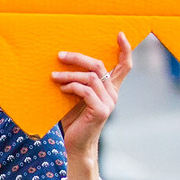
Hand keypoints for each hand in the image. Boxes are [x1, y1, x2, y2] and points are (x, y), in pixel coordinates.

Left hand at [54, 33, 133, 166]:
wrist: (75, 145)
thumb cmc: (73, 120)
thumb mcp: (75, 97)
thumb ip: (77, 82)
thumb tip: (62, 62)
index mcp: (109, 89)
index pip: (124, 66)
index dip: (124, 49)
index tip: (119, 34)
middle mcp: (113, 94)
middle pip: (100, 65)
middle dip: (78, 58)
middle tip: (60, 55)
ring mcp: (108, 103)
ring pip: (91, 77)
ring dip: (70, 74)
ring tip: (54, 76)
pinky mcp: (100, 111)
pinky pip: (86, 91)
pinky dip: (72, 87)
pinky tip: (62, 89)